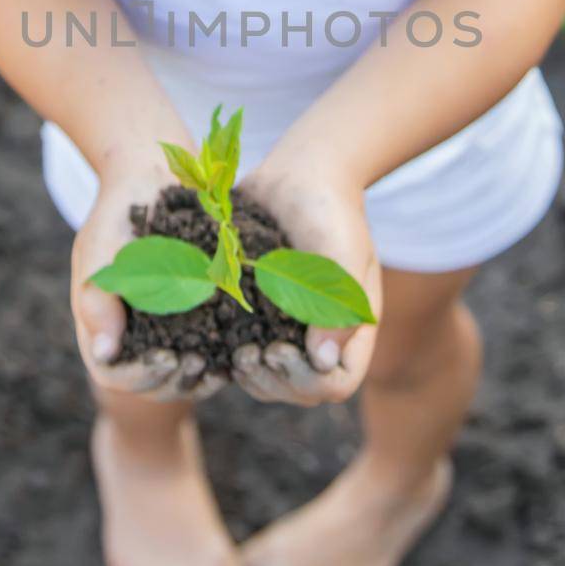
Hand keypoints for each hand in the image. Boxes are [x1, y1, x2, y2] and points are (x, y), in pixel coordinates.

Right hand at [70, 160, 226, 402]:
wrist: (149, 179)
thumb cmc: (117, 213)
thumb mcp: (100, 251)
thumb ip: (97, 299)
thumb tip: (104, 353)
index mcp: (103, 323)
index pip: (115, 373)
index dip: (141, 374)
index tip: (168, 359)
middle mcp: (132, 333)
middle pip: (151, 383)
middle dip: (176, 381)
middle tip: (202, 366)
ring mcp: (162, 326)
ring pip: (180, 374)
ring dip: (200, 377)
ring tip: (223, 365)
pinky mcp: (193, 313)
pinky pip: (205, 348)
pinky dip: (220, 356)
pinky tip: (240, 349)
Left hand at [231, 151, 380, 406]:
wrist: (302, 175)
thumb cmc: (330, 210)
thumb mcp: (342, 253)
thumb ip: (338, 306)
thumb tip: (321, 363)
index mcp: (350, 326)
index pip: (336, 383)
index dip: (306, 381)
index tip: (278, 349)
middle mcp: (321, 333)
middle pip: (300, 391)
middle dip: (273, 382)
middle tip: (247, 355)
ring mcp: (289, 325)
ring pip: (270, 378)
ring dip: (250, 375)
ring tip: (234, 352)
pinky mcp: (259, 309)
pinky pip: (246, 348)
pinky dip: (231, 351)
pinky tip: (214, 336)